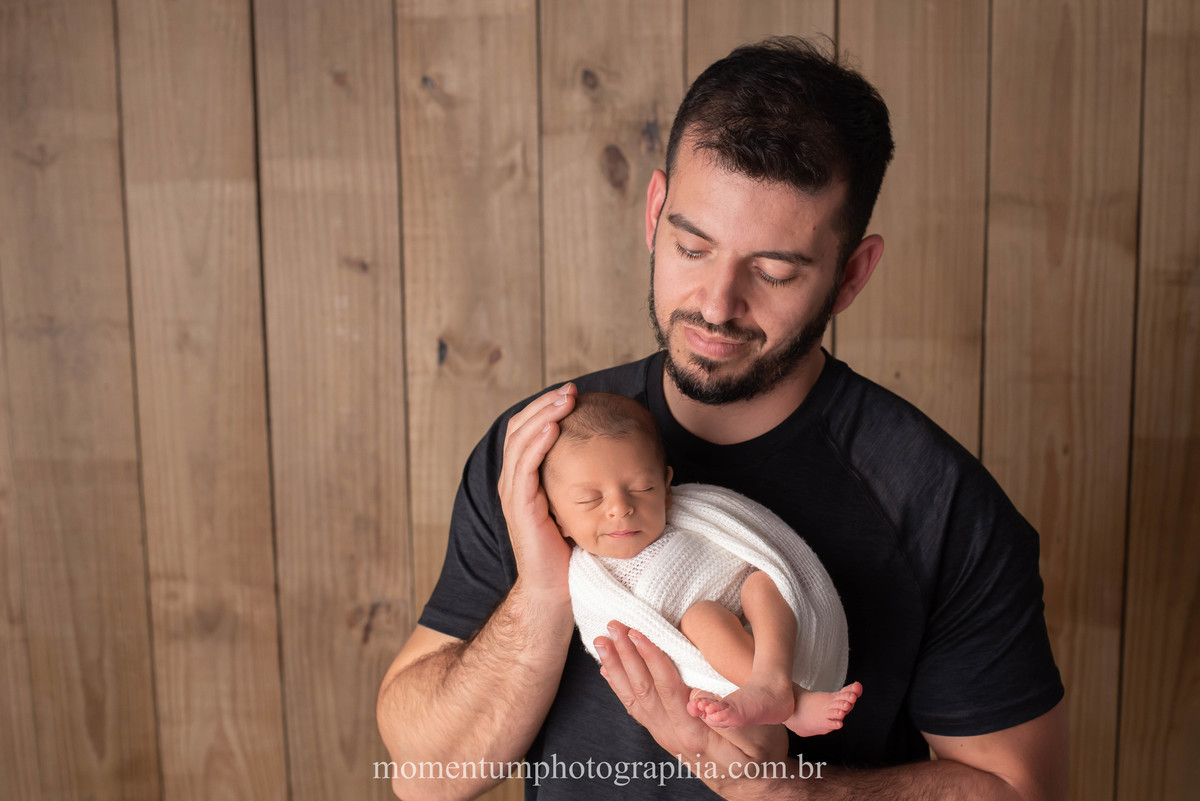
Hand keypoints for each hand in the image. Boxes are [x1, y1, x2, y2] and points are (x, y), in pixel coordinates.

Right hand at [498, 383, 577, 598]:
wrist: (555, 586)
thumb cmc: (568, 549)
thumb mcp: (574, 504)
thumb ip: (578, 478)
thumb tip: (607, 453)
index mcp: (523, 478)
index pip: (526, 431)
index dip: (545, 408)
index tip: (571, 393)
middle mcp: (513, 481)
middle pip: (519, 428)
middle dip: (544, 404)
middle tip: (570, 389)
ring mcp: (514, 493)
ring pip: (520, 441)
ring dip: (543, 416)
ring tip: (566, 399)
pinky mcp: (520, 506)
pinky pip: (525, 466)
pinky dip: (538, 443)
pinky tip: (555, 427)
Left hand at [594, 622, 788, 789]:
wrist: (752, 786)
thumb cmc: (760, 755)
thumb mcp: (759, 737)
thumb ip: (730, 718)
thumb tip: (698, 695)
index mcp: (694, 731)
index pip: (666, 688)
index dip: (651, 658)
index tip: (638, 633)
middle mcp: (672, 734)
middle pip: (643, 690)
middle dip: (626, 656)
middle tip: (613, 626)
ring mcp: (665, 735)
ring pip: (634, 698)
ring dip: (616, 667)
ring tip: (602, 642)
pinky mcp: (664, 734)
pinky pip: (636, 708)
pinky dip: (620, 687)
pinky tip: (608, 671)